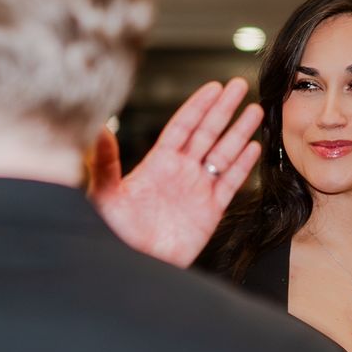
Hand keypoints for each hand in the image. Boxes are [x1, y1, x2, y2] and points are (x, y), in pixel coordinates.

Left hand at [88, 78, 261, 267]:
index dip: (198, 106)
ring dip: (238, 133)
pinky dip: (242, 166)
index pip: (182, 127)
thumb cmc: (114, 232)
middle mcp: (180, 172)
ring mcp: (197, 190)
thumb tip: (97, 129)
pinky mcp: (210, 212)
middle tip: (239, 85)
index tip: (214, 87)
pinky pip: (230, 183)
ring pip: (223, 154)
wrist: (133, 265)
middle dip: (224, 109)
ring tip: (254, 111)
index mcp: (157, 163)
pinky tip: (253, 147)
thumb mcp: (104, 194)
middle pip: (207, 133)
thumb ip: (104, 162)